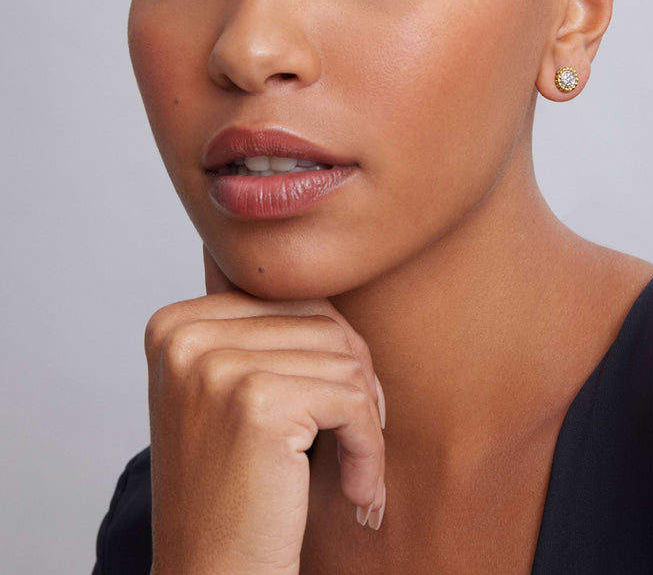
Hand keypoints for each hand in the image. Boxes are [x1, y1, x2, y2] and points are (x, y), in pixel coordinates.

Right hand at [145, 248, 385, 573]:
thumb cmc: (232, 489)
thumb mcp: (227, 392)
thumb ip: (260, 332)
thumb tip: (320, 269)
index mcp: (175, 323)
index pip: (292, 300)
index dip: (333, 352)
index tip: (341, 406)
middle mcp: (186, 335)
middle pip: (324, 322)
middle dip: (357, 380)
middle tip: (358, 436)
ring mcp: (216, 365)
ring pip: (345, 358)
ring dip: (366, 420)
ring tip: (354, 468)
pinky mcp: (256, 402)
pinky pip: (352, 400)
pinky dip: (370, 448)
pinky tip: (357, 490)